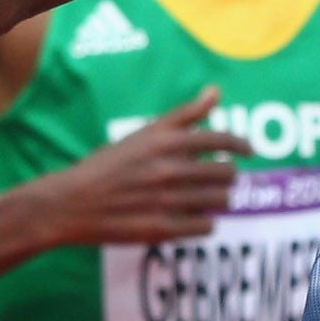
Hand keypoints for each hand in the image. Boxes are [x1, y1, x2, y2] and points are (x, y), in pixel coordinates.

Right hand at [42, 88, 252, 246]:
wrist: (70, 202)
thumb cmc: (109, 165)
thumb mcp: (144, 134)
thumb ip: (184, 114)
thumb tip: (216, 91)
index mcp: (165, 141)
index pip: (221, 139)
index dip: (241, 145)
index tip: (249, 150)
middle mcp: (169, 169)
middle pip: (226, 173)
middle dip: (226, 175)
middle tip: (217, 178)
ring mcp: (166, 200)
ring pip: (221, 201)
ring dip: (218, 200)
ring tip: (205, 198)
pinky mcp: (162, 229)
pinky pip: (206, 227)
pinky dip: (205, 222)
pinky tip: (192, 218)